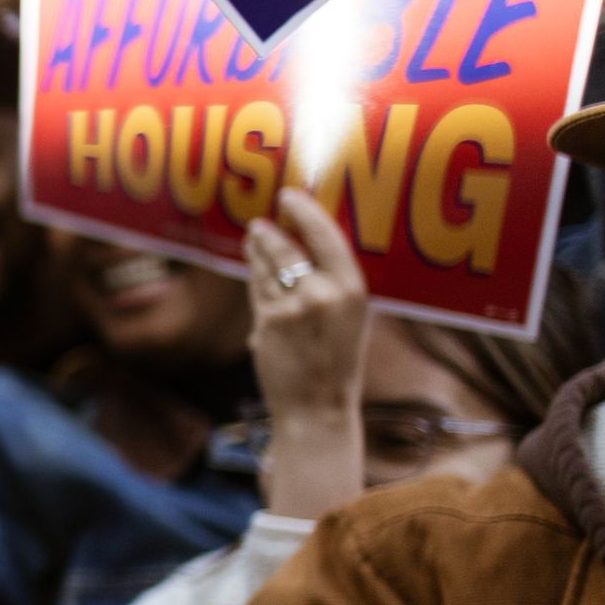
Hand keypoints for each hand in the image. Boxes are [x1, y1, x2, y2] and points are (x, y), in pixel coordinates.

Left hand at [242, 188, 369, 517]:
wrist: (317, 408)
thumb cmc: (335, 364)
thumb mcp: (348, 320)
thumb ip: (330, 287)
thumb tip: (306, 252)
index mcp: (353, 290)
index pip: (327, 237)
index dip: (305, 213)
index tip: (289, 196)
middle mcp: (324, 293)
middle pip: (288, 248)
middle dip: (270, 233)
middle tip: (260, 223)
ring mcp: (293, 307)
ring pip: (266, 269)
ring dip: (257, 252)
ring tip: (254, 237)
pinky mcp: (267, 322)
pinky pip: (257, 293)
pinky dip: (254, 281)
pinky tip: (251, 270)